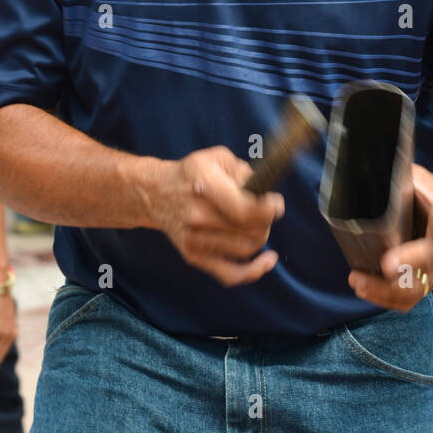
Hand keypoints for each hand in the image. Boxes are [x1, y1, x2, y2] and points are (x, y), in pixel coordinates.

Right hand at [150, 147, 283, 287]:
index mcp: (204, 184)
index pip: (246, 210)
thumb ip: (245, 173)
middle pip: (251, 231)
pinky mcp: (193, 256)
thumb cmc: (194, 173)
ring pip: (246, 249)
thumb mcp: (218, 158)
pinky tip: (268, 260)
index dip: (269, 210)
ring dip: (260, 237)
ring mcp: (193, 239)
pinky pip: (231, 274)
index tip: (276, 204)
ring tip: (257, 224)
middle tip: (265, 211)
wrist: (156, 193)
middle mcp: (197, 214)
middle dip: (267, 221)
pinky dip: (254, 271)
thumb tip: (265, 195)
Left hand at [348, 164, 432, 312]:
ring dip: (386, 289)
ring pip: (417, 287)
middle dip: (408, 263)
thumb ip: (402, 178)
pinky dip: (384, 298)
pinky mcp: (427, 284)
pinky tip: (362, 288)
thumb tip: (367, 173)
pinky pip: (407, 300)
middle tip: (385, 265)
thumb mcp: (423, 180)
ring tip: (357, 281)